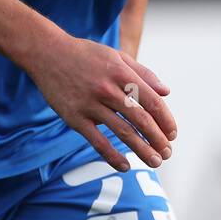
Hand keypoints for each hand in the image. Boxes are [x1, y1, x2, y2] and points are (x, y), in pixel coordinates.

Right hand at [23, 33, 175, 170]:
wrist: (48, 53)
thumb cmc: (86, 54)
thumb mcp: (116, 56)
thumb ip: (143, 73)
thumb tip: (166, 92)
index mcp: (121, 72)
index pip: (151, 101)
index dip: (165, 119)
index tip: (172, 134)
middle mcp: (108, 89)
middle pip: (140, 119)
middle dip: (157, 139)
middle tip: (167, 153)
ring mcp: (90, 104)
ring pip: (123, 132)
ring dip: (142, 150)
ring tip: (154, 162)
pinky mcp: (75, 117)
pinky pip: (97, 141)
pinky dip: (113, 156)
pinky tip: (125, 166)